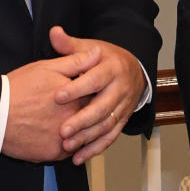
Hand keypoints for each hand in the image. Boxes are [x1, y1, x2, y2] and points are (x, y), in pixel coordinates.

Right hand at [3, 44, 101, 161]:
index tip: (90, 91)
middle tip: (77, 109)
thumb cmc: (18, 89)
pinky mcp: (54, 154)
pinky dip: (68, 145)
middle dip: (90, 114)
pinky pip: (69, 152)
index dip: (94, 93)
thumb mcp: (47, 68)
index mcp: (77, 98)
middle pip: (93, 119)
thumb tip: (97, 53)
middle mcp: (75, 121)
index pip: (98, 96)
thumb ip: (76, 62)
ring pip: (82, 137)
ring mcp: (66, 140)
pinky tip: (61, 136)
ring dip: (81, 132)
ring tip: (69, 123)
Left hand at [50, 25, 145, 163]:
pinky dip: (96, 148)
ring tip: (68, 147)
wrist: (134, 69)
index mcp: (112, 69)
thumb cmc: (105, 58)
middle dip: (82, 120)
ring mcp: (123, 106)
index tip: (57, 96)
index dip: (77, 88)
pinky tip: (79, 158)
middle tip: (62, 131)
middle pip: (102, 107)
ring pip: (107, 125)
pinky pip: (111, 137)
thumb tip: (54, 32)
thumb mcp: (90, 47)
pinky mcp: (123, 120)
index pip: (94, 79)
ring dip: (87, 138)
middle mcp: (120, 89)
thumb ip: (70, 45)